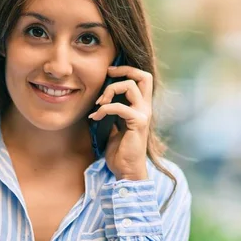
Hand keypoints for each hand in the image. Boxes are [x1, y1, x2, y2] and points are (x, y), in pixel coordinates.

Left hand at [88, 65, 151, 180]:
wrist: (126, 171)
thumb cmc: (120, 152)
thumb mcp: (114, 127)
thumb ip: (112, 114)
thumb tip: (99, 102)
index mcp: (140, 107)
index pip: (142, 79)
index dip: (127, 70)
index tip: (109, 73)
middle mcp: (145, 108)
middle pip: (144, 76)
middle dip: (124, 70)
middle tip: (108, 74)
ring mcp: (143, 114)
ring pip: (130, 86)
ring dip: (110, 90)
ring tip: (99, 103)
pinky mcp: (138, 123)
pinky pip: (119, 106)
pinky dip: (104, 109)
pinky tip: (95, 117)